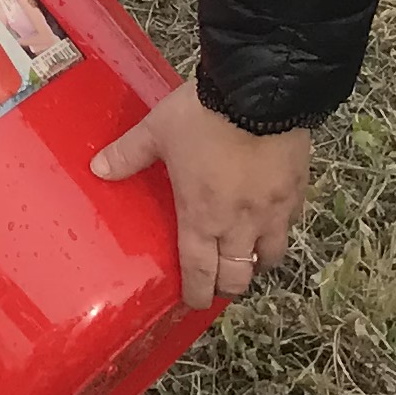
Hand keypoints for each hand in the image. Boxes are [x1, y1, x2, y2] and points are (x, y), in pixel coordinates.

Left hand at [92, 81, 311, 309]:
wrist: (260, 93)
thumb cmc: (204, 115)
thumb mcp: (158, 131)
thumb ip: (129, 154)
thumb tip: (98, 168)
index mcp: (201, 216)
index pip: (199, 272)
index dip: (197, 293)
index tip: (194, 301)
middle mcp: (239, 224)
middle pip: (238, 276)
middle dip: (227, 286)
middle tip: (218, 283)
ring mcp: (273, 212)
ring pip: (270, 257)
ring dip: (256, 263)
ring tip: (246, 256)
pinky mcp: (297, 193)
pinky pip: (290, 224)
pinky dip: (278, 230)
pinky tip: (272, 220)